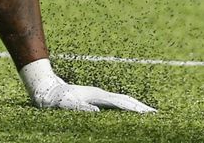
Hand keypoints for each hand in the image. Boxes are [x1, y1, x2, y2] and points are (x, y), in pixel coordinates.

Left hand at [31, 78, 155, 112]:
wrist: (46, 87)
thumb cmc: (56, 99)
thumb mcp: (66, 105)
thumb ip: (80, 108)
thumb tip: (95, 112)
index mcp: (96, 96)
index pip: (120, 103)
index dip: (134, 110)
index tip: (148, 114)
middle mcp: (100, 94)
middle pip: (125, 100)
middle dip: (141, 107)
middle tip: (157, 115)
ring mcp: (98, 94)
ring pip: (122, 100)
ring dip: (136, 106)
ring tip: (149, 113)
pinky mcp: (95, 97)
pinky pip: (116, 102)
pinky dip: (127, 106)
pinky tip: (130, 110)